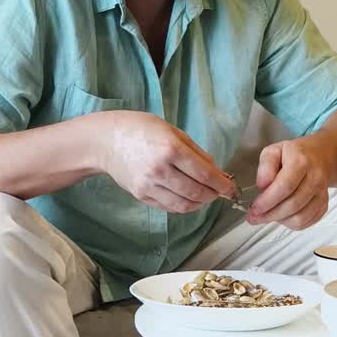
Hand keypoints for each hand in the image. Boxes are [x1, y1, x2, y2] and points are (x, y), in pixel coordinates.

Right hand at [98, 111, 234, 212]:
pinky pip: (169, 207)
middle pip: (197, 193)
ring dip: (200, 203)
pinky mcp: (141, 195)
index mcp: (171, 148)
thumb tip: (218, 173)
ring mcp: (149, 185)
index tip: (230, 188)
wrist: (106, 140)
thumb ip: (197, 153)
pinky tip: (188, 198)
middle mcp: (160, 169)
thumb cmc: (141, 129)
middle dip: (213, 195)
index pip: (205, 174)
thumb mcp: (173, 131)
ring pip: (184, 205)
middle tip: (219, 192)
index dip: (222, 184)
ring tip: (205, 196)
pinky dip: (184, 205)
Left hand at [247, 137, 333, 228]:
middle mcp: (315, 179)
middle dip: (269, 214)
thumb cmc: (293, 155)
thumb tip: (262, 185)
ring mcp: (321, 194)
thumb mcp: (274, 151)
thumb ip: (265, 165)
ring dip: (279, 220)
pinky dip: (290, 224)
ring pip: (300, 218)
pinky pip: (306, 222)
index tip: (254, 208)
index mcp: (301, 162)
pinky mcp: (323, 205)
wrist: (320, 157)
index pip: (285, 186)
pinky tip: (281, 216)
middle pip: (292, 205)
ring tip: (266, 215)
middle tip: (254, 216)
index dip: (267, 201)